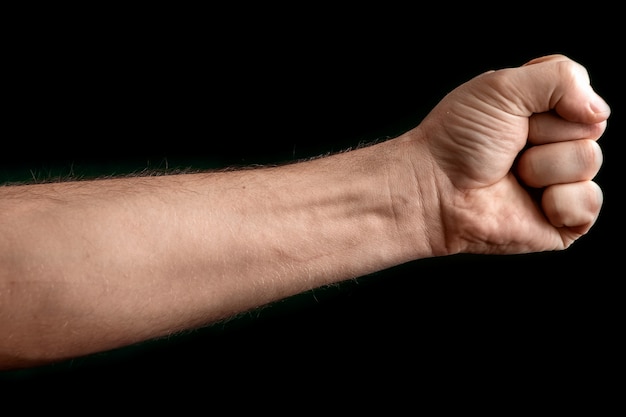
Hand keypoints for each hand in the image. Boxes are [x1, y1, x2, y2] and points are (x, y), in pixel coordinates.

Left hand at [412, 54, 609, 253]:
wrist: (434, 187)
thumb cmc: (458, 138)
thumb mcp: (504, 87)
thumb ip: (561, 77)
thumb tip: (601, 112)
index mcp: (542, 109)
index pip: (580, 88)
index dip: (551, 98)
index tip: (513, 110)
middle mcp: (555, 143)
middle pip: (591, 125)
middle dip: (545, 133)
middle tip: (508, 147)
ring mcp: (560, 182)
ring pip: (590, 160)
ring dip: (543, 166)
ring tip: (512, 175)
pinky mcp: (562, 221)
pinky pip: (589, 203)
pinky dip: (557, 202)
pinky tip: (530, 203)